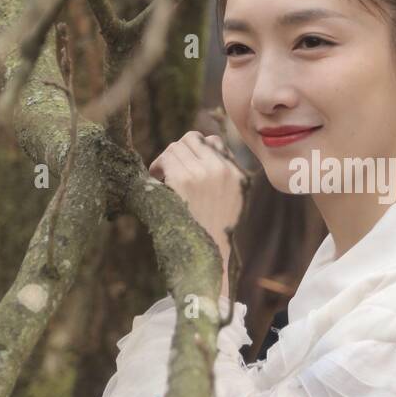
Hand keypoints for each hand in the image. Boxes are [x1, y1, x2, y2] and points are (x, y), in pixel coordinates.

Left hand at [148, 132, 245, 284]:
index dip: (197, 152)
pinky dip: (158, 167)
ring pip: (176, 146)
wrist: (207, 257)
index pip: (214, 141)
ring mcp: (204, 172)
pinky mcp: (185, 179)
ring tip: (163, 178)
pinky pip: (167, 157)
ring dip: (166, 160)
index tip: (188, 167)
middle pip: (192, 139)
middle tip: (169, 171)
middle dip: (178, 152)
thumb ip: (224, 177)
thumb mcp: (232, 202)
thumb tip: (206, 148)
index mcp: (237, 174)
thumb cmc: (213, 233)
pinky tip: (158, 181)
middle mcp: (223, 170)